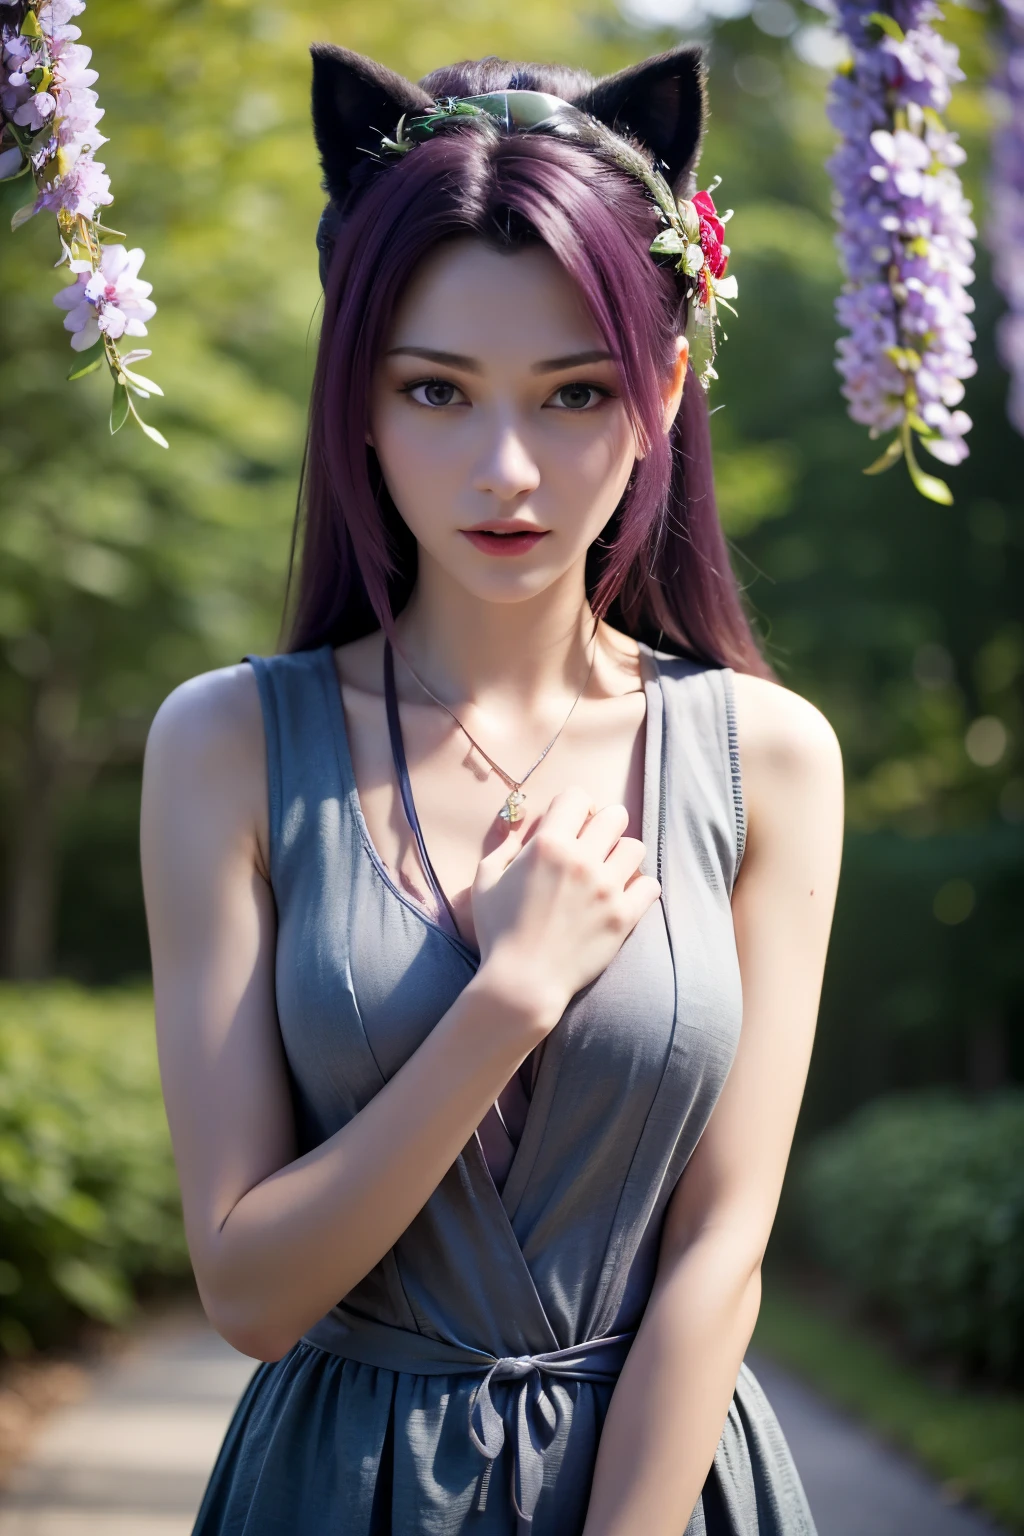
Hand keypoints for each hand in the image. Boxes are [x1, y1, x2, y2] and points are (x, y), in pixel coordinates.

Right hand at [471, 786, 660, 1029]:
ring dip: (622, 856)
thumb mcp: (485, 880)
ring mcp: (606, 888)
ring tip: (609, 872)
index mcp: (547, 845)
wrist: (522, 983)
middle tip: (594, 846)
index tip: (570, 824)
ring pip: (636, 847)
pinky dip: (640, 888)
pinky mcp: (623, 916)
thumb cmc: (498, 932)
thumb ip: (503, 845)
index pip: (577, 796)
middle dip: (604, 825)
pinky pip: (650, 885)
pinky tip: (624, 896)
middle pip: (616, 815)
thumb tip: (520, 824)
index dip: (574, 807)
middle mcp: (581, 860)